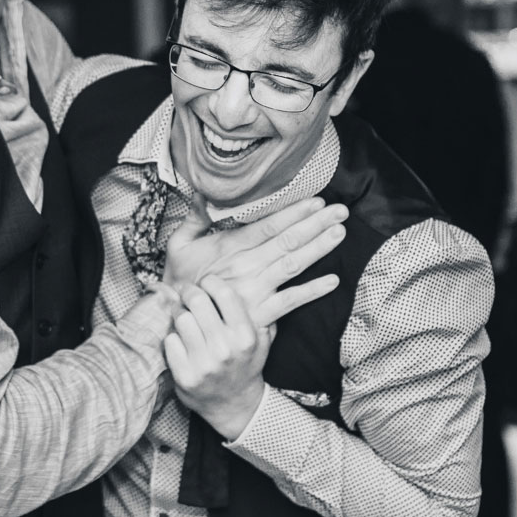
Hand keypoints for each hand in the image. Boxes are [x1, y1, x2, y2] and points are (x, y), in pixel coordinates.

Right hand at [163, 197, 345, 324]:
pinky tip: (333, 281)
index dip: (294, 213)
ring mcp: (253, 290)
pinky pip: (289, 302)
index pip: (268, 225)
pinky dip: (312, 291)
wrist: (176, 324)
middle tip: (341, 211)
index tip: (316, 201)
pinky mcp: (258, 314)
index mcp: (229, 247)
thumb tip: (203, 191)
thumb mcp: (179, 245)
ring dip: (318, 248)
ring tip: (339, 233)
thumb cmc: (178, 283)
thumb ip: (195, 218)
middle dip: (316, 224)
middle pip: (286, 241)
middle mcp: (245, 266)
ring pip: (292, 265)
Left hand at [163, 279, 269, 440]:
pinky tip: (180, 339)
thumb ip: (261, 313)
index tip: (206, 282)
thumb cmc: (246, 366)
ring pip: (181, 318)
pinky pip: (170, 341)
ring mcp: (203, 364)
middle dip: (189, 291)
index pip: (224, 293)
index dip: (210, 281)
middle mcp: (225, 349)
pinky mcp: (184, 376)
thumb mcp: (262, 341)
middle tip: (187, 292)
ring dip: (179, 312)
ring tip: (182, 314)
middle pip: (197, 301)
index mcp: (245, 336)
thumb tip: (255, 283)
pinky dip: (172, 337)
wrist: (234, 405)